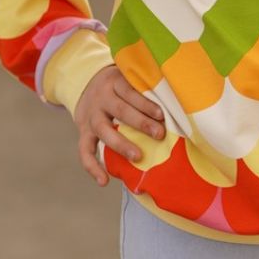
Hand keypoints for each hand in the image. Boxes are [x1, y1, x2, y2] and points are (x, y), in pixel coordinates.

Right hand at [73, 65, 165, 185]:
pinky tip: (104, 181)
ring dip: (121, 144)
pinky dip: (92, 167)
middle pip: (120, 110)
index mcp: (114, 82)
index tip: (161, 114)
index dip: (145, 103)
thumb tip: (175, 103)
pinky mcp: (84, 132)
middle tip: (159, 134)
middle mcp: (101, 98)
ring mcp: (91, 116)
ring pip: (103, 130)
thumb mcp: (128, 77)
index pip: (130, 91)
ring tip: (138, 156)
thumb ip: (145, 87)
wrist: (86, 86)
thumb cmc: (119, 85)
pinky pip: (84, 150)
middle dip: (141, 123)